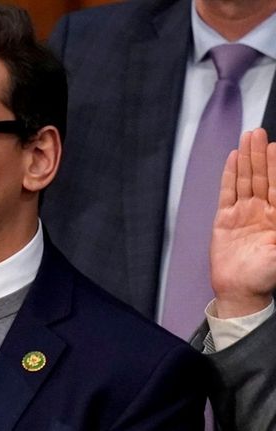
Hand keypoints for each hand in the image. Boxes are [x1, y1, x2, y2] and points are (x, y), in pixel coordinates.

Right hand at [210, 128, 275, 317]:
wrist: (240, 291)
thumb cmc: (266, 276)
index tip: (274, 146)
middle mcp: (262, 212)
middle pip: (262, 177)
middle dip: (260, 154)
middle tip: (258, 133)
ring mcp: (243, 214)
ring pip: (245, 181)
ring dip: (246, 159)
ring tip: (247, 139)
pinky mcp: (225, 220)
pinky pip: (227, 193)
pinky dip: (230, 176)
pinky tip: (233, 161)